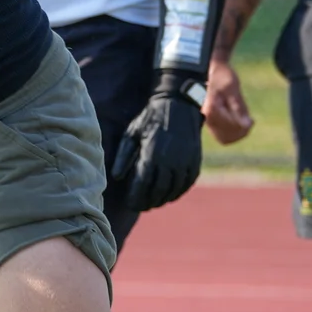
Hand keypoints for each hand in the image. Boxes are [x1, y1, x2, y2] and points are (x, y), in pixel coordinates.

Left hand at [109, 71, 203, 211]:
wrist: (178, 105)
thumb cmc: (149, 119)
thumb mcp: (131, 133)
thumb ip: (123, 156)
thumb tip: (116, 177)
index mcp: (151, 154)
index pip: (142, 185)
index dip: (135, 198)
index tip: (130, 204)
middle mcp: (170, 161)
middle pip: (158, 191)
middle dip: (148, 202)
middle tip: (140, 207)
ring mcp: (185, 162)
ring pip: (173, 189)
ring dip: (162, 199)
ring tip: (152, 203)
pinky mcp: (195, 161)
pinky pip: (187, 183)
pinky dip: (178, 192)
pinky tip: (169, 195)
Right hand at [204, 57, 253, 143]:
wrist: (213, 71)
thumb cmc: (222, 76)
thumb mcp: (233, 88)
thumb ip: (238, 107)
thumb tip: (246, 124)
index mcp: (210, 108)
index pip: (227, 126)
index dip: (241, 125)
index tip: (251, 120)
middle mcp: (206, 116)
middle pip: (225, 136)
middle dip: (240, 131)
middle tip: (250, 121)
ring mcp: (209, 121)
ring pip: (225, 139)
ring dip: (239, 134)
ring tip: (247, 122)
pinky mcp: (213, 122)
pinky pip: (224, 136)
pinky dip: (235, 133)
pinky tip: (242, 123)